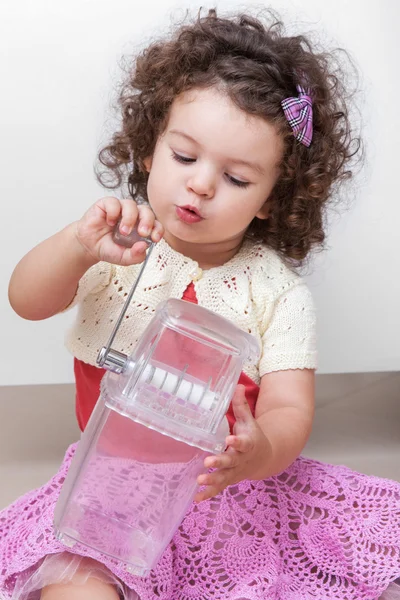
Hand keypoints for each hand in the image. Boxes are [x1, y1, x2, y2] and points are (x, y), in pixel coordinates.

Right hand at [74, 197, 163, 264]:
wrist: (88, 246)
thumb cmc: (108, 249)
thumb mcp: (123, 258)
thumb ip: (135, 256)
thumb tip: (144, 246)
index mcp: (141, 227)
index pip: (155, 224)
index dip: (157, 229)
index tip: (154, 238)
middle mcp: (133, 216)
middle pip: (146, 211)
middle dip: (147, 221)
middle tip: (142, 233)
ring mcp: (120, 209)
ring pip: (131, 204)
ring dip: (129, 218)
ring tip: (123, 231)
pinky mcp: (107, 204)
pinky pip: (114, 202)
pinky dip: (113, 212)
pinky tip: (109, 222)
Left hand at [194, 385, 272, 501]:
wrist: (264, 458)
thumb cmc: (252, 435)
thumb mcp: (249, 420)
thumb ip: (241, 405)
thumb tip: (237, 385)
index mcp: (248, 443)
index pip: (243, 443)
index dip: (237, 442)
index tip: (229, 439)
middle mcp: (242, 460)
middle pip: (231, 462)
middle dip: (220, 462)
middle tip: (207, 462)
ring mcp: (236, 472)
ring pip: (224, 478)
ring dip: (212, 480)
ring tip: (200, 480)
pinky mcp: (230, 480)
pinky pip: (219, 488)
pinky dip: (209, 494)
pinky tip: (197, 498)